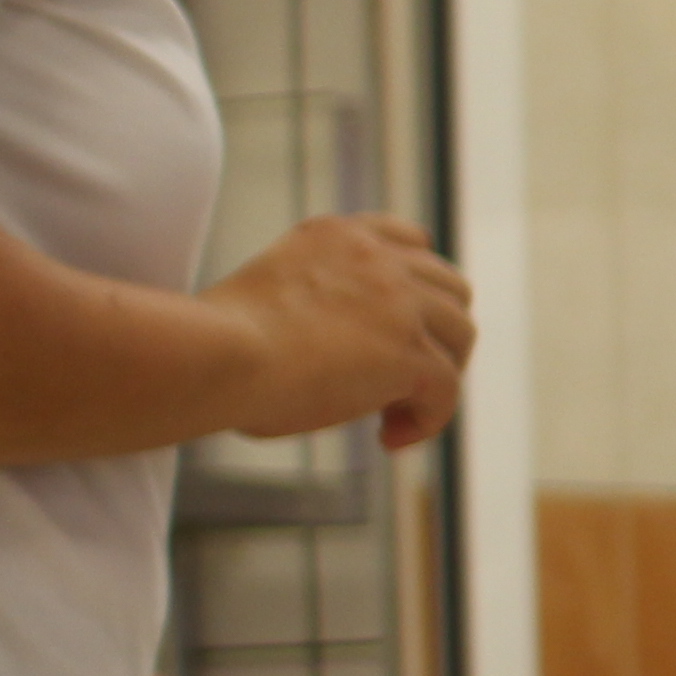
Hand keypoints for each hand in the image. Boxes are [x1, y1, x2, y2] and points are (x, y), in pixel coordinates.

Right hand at [209, 213, 473, 452]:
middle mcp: (377, 258)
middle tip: (404, 380)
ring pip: (460, 336)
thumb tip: (343, 353)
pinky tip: (389, 439)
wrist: (215, 355)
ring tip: (394, 413)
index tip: (408, 321)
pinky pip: (447, 389)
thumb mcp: (274, 294)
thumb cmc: (215, 343)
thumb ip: (322, 303)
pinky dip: (428, 419)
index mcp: (338, 236)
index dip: (421, 286)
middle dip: (437, 334)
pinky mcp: (410, 351)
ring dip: (438, 377)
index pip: (411, 242)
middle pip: (450, 290)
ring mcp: (400, 302)